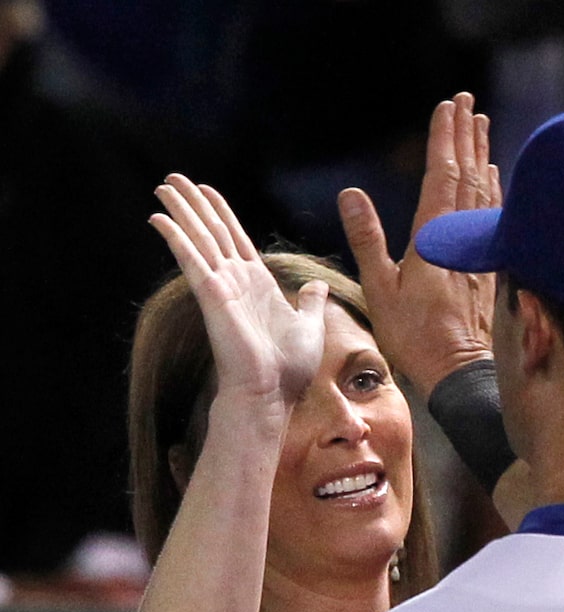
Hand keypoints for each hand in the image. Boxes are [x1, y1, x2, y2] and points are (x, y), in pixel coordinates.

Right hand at [150, 175, 327, 421]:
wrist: (272, 394)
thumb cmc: (289, 370)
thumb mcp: (309, 327)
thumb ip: (310, 303)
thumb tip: (319, 286)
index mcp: (258, 284)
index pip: (235, 238)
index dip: (221, 212)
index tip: (206, 190)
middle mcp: (236, 281)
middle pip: (212, 231)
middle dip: (193, 203)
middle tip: (172, 179)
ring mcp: (221, 287)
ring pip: (198, 238)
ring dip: (180, 211)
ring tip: (162, 187)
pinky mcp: (211, 295)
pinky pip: (191, 259)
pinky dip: (175, 237)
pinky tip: (159, 219)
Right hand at [338, 92, 500, 398]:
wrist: (460, 371)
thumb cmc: (415, 336)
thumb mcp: (379, 289)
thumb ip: (367, 238)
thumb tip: (350, 194)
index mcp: (433, 236)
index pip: (442, 174)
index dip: (445, 138)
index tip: (448, 105)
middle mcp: (460, 237)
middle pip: (467, 174)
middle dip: (466, 135)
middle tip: (467, 102)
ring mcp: (478, 251)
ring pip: (484, 192)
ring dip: (482, 156)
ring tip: (481, 127)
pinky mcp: (489, 266)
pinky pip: (492, 217)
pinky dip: (492, 191)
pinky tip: (494, 180)